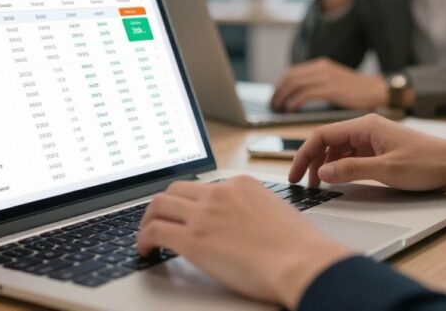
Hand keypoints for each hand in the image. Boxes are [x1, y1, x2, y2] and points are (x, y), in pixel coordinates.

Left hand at [137, 176, 353, 308]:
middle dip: (164, 205)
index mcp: (241, 185)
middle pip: (176, 190)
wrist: (302, 262)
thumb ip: (253, 211)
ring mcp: (204, 214)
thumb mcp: (276, 213)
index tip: (185, 214)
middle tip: (159, 221)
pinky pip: (155, 230)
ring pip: (159, 205)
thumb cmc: (299, 247)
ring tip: (146, 236)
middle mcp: (220, 193)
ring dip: (148, 220)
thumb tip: (242, 225)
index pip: (204, 187)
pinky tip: (146, 250)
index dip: (190, 203)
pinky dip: (143, 239)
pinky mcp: (193, 239)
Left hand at [271, 58, 389, 111]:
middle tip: (273, 105)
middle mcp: (322, 68)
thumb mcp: (335, 81)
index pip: (292, 72)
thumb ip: (318, 85)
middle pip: (290, 77)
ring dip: (284, 97)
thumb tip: (297, 96)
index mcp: (321, 66)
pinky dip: (296, 101)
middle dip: (278, 92)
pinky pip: (306, 94)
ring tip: (279, 109)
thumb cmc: (357, 92)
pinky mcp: (332, 89)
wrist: (378, 90)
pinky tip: (292, 110)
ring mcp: (327, 77)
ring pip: (295, 85)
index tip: (275, 96)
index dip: (280, 85)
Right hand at [288, 114, 445, 189]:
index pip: (322, 135)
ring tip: (320, 184)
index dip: (304, 154)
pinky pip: (353, 155)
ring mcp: (374, 139)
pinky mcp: (381, 150)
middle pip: (328, 141)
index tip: (295, 174)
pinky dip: (342, 167)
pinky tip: (340, 180)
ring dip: (326, 165)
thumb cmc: (427, 162)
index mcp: (365, 125)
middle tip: (304, 183)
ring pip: (339, 149)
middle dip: (312, 161)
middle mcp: (367, 128)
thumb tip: (323, 171)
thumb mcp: (386, 169)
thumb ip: (351, 169)